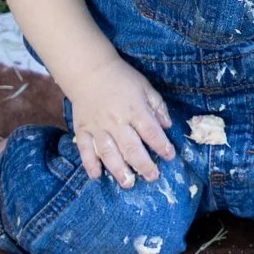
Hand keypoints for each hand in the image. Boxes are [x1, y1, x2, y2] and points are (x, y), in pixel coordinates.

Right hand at [54, 51, 176, 188]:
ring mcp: (98, 127)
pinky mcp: (83, 130)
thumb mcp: (145, 87)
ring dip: (119, 170)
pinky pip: (85, 150)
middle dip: (144, 165)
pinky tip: (97, 176)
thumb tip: (168, 126)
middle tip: (152, 176)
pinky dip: (90, 164)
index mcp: (135, 110)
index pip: (151, 132)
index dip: (162, 146)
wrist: (90, 70)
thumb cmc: (122, 78)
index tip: (170, 156)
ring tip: (128, 183)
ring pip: (109, 153)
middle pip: (131, 148)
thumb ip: (157, 107)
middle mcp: (117, 121)